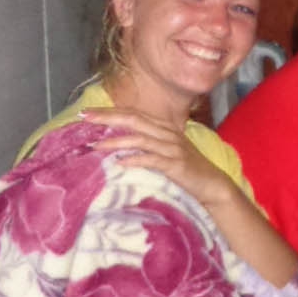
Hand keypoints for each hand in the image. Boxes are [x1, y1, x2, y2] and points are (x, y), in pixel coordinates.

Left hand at [83, 107, 237, 207]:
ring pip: (141, 139)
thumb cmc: (187, 170)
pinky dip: (135, 160)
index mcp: (164, 128)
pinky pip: (152, 160)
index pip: (134, 114)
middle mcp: (168, 134)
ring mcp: (173, 148)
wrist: (213, 185)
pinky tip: (119, 163)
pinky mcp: (176, 165)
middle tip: (84, 117)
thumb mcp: (167, 152)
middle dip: (108, 118)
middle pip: (134, 120)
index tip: (86, 113)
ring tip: (96, 145)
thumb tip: (118, 145)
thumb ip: (147, 145)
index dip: (110, 112)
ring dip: (117, 141)